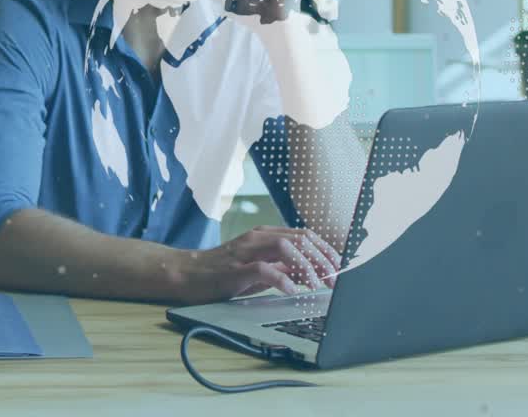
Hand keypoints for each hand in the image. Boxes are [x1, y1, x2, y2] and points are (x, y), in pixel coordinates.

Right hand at [176, 226, 341, 303]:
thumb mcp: (258, 266)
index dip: (327, 250)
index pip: (305, 235)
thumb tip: (313, 272)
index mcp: (265, 235)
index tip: (340, 268)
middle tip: (335, 280)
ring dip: (307, 267)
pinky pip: (264, 269)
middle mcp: (258, 238)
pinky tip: (292, 291)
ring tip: (316, 285)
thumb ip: (282, 266)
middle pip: (301, 239)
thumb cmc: (223, 272)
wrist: (187, 274)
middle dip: (323, 259)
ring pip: (287, 248)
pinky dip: (283, 279)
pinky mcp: (236, 268)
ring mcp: (246, 251)